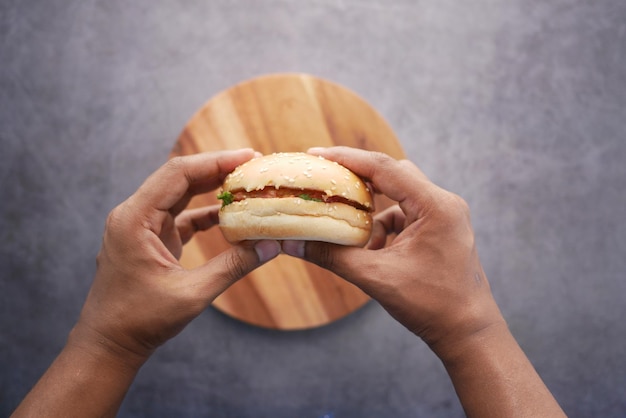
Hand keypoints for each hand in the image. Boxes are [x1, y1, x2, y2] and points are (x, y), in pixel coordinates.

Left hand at [72, 149, 280, 362]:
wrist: (109, 343)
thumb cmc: (141, 320)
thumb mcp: (192, 294)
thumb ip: (232, 266)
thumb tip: (270, 245)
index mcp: (135, 219)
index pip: (178, 174)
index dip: (215, 161)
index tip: (248, 157)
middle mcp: (134, 214)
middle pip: (179, 177)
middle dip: (217, 169)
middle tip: (253, 166)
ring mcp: (141, 225)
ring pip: (180, 194)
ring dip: (211, 188)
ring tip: (244, 184)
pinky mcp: (150, 238)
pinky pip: (180, 215)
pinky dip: (205, 213)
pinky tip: (229, 214)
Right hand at [282, 147, 503, 354]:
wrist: (467, 332)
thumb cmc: (431, 305)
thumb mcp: (376, 278)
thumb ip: (333, 256)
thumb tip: (293, 242)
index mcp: (435, 206)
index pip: (385, 168)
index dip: (347, 158)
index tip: (316, 154)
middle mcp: (443, 203)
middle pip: (392, 174)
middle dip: (356, 177)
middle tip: (324, 178)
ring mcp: (443, 215)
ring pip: (397, 195)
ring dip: (370, 209)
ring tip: (346, 224)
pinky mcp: (439, 228)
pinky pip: (404, 214)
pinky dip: (382, 226)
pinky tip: (370, 249)